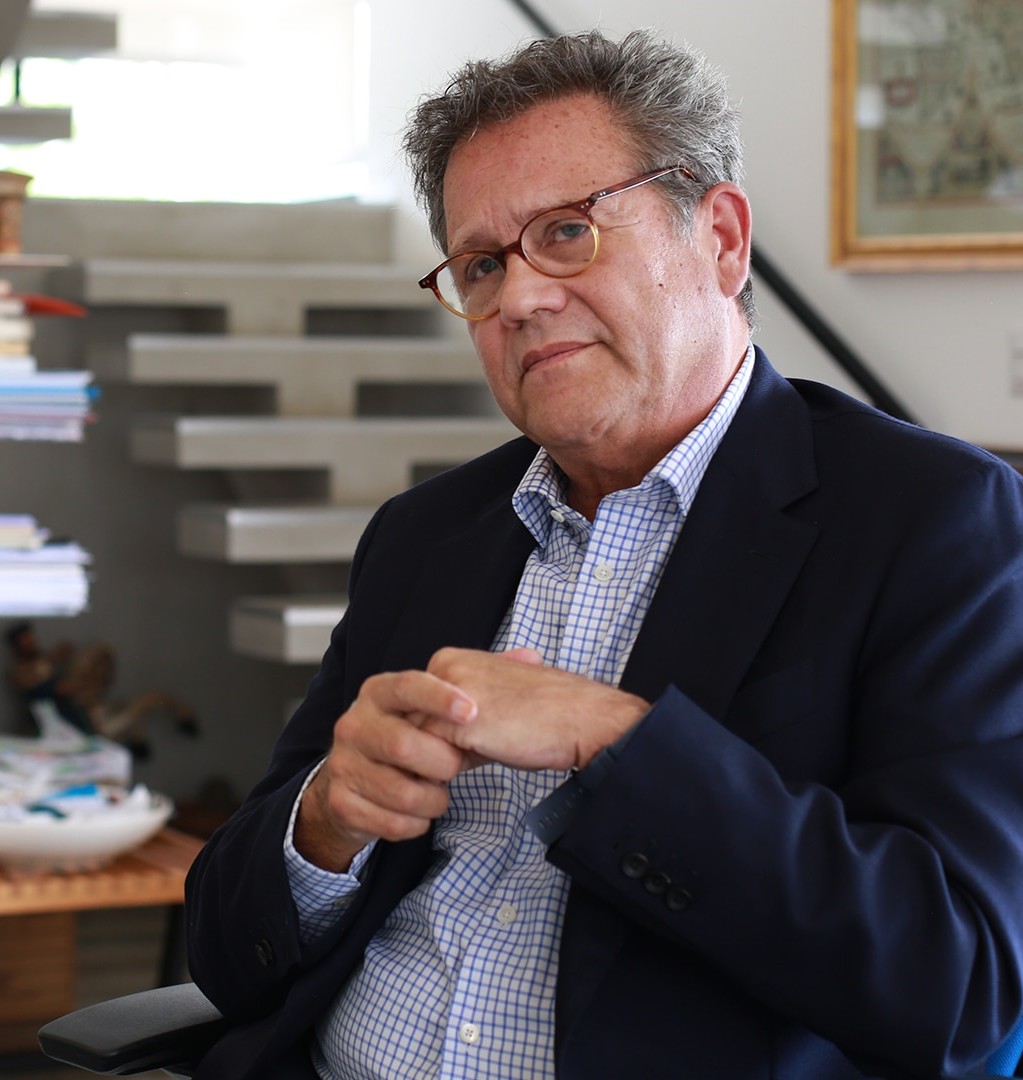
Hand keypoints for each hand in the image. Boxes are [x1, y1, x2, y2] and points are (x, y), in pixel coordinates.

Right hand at [294, 670, 476, 871]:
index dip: (440, 698)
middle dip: (441, 763)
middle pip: (403, 745)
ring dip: (432, 799)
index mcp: (380, 692)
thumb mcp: (435, 709)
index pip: (409, 686)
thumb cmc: (409, 740)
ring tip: (438, 794)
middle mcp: (355, 723)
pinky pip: (390, 822)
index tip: (471, 712)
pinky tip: (419, 814)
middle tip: (456, 767)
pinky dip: (416, 824)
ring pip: (400, 791)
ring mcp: (343, 763)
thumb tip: (530, 655)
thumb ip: (479, 684)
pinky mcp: (342, 802)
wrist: (357, 784)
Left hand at [422, 647, 648, 771]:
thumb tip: (429, 740)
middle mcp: (445, 668)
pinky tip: (476, 763)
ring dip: (437, 759)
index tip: (465, 739)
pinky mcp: (458, 722)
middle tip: (467, 752)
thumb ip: (456, 712)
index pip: (415, 707)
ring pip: (416, 741)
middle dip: (431, 746)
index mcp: (452, 660)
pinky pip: (430, 758)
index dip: (434, 734)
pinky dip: (447, 770)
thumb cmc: (544, 713)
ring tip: (473, 756)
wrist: (580, 718)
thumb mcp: (491, 702)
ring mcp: (449, 693)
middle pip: (410, 723)